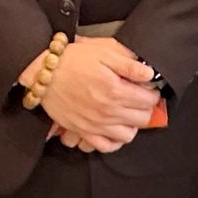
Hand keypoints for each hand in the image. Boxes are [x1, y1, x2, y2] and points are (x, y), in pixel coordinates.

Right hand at [29, 38, 159, 152]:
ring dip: (133, 124)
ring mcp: (96, 125)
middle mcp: (108, 111)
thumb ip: (129, 64)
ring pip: (128, 135)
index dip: (153, 93)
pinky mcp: (83, 132)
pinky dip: (115, 141)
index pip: (149, 100)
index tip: (149, 88)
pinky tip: (115, 128)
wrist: (44, 72)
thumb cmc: (74, 59)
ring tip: (128, 112)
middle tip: (140, 98)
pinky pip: (107, 146)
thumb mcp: (104, 51)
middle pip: (142, 119)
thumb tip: (150, 74)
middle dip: (146, 108)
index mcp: (115, 90)